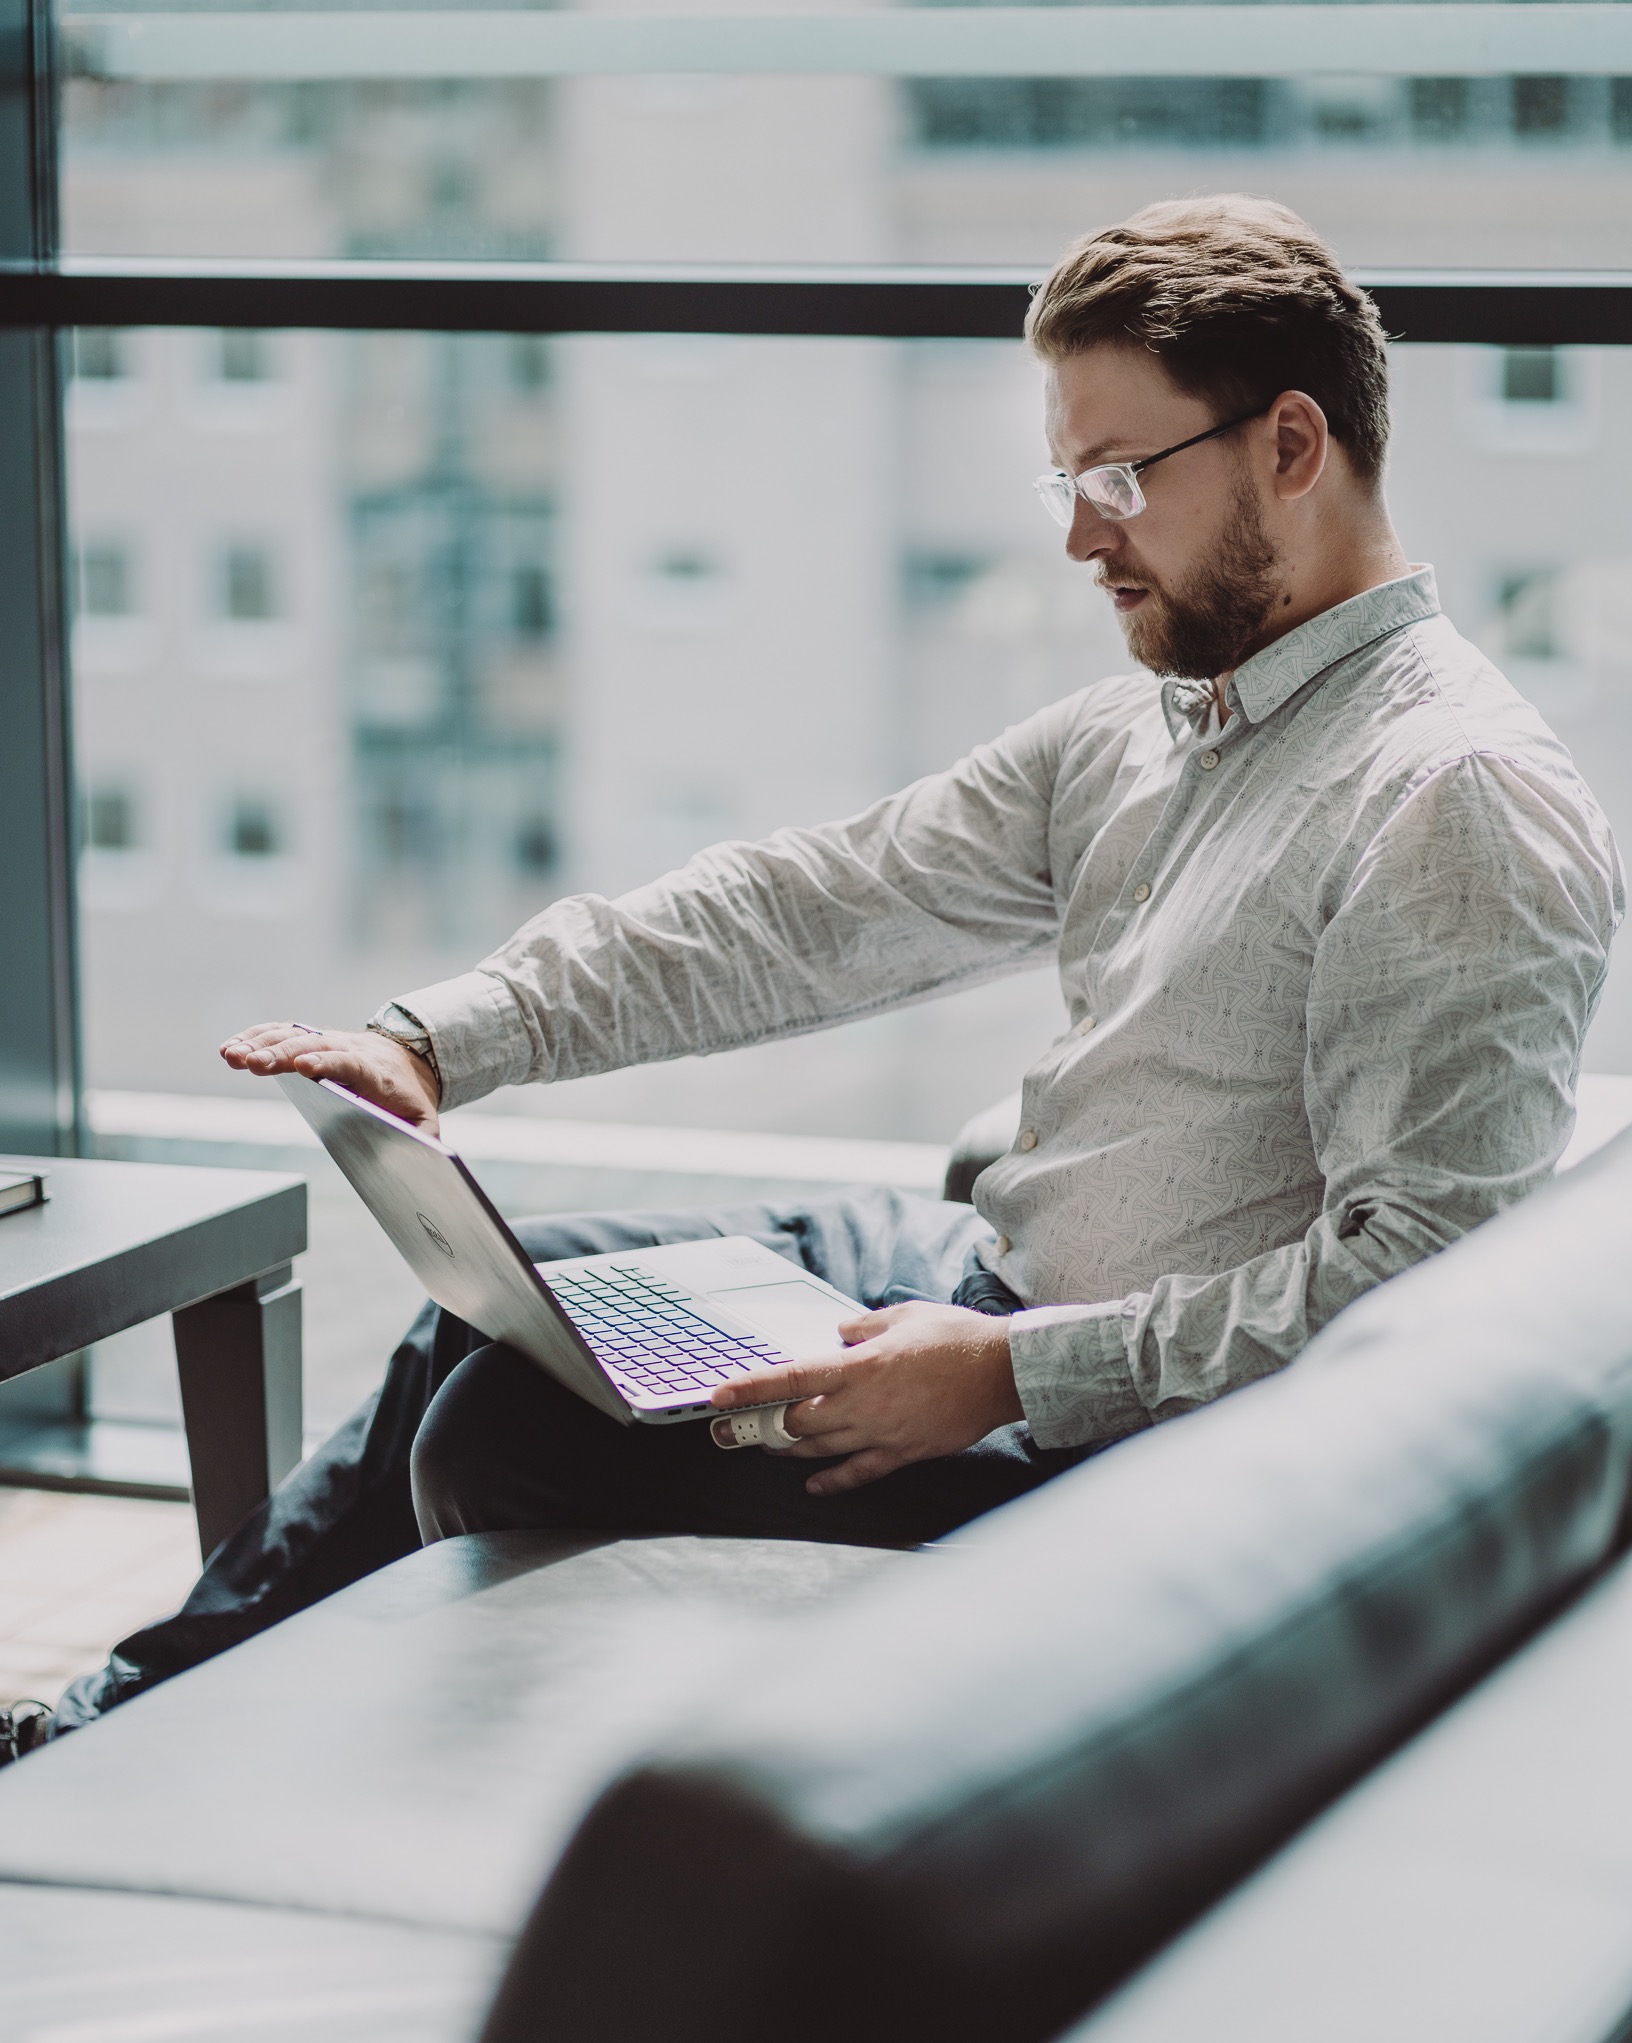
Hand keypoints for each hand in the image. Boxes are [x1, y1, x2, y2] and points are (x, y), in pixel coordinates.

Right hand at [219, 1022, 440, 1133]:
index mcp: (374, 1072)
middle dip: (281, 1054)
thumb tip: (417, 1161)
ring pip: (292, 1036)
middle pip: (312, 1046)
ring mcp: (326, 1042)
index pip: (349, 1063)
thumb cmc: (409, 1099)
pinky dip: (255, 1038)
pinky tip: (230, 1049)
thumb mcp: (424, 1122)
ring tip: (230, 1056)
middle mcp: (348, 1049)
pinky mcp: (309, 1040)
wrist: (407, 1061)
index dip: (327, 1062)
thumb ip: (422, 1140)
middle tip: (251, 1063)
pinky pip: (280, 1034)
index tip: (303, 1065)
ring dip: (259, 1044)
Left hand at [710, 1300, 1022, 1495]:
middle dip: (764, 1426)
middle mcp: (863, 1404)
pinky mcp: (903, 1453)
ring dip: (790, 1450)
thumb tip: (841, 1333)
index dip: (750, 1388)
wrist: (1001, 1372)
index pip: (791, 1378)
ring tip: (770, 1446)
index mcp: (860, 1365)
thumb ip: (865, 1326)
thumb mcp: (904, 1315)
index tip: (718, 1397)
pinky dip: (832, 1482)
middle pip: (797, 1423)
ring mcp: (882, 1433)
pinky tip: (814, 1485)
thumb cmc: (955, 1338)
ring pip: (821, 1450)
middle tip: (739, 1428)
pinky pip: (858, 1474)